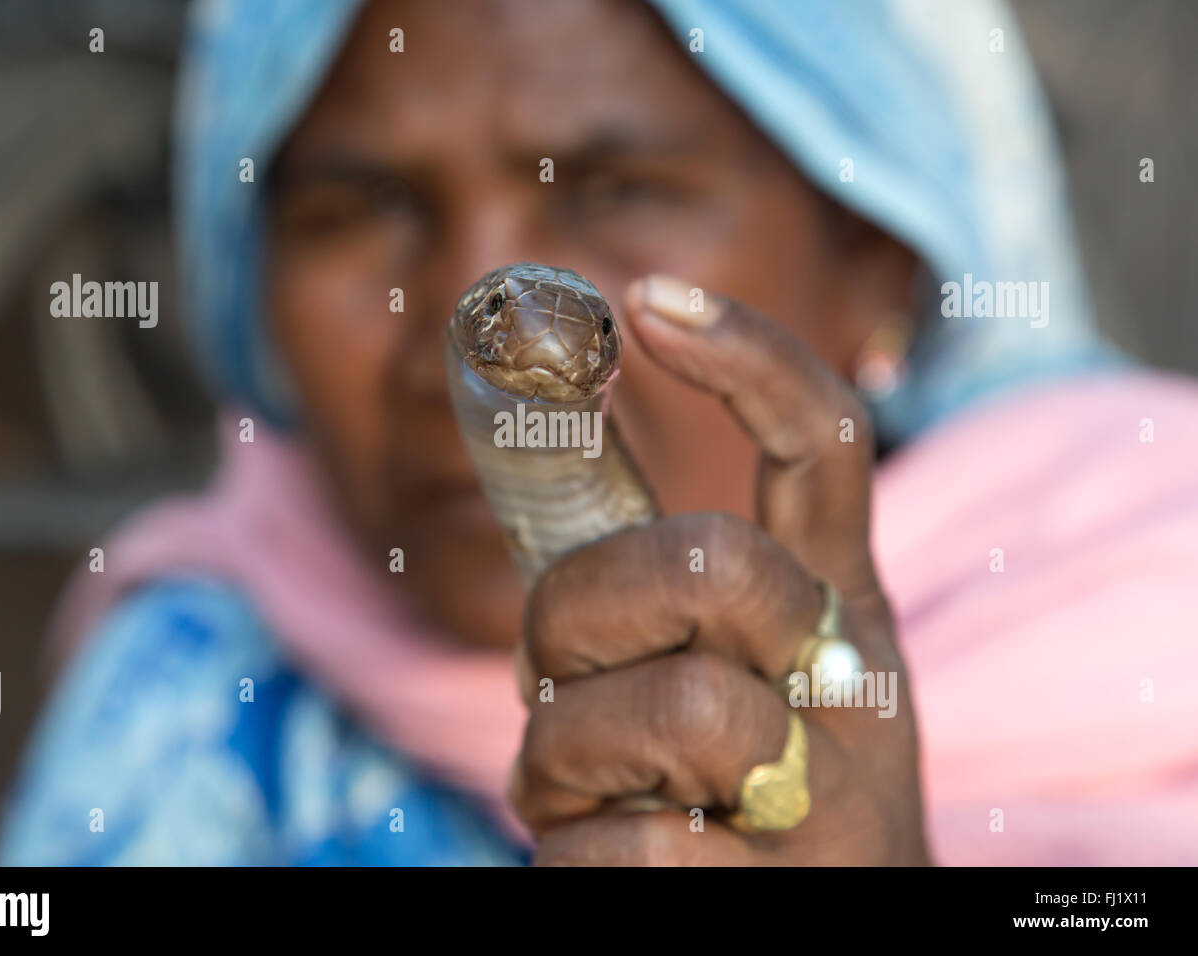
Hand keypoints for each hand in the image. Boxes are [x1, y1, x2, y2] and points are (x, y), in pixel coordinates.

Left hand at [508, 276, 930, 864]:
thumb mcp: (740, 676)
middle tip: (555, 669)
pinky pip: (628, 849)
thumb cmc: (749, 798)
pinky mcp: (782, 892)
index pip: (824, 445)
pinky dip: (575, 855)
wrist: (829, 928)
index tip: (646, 300)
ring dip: (566, 753)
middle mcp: (850, 682)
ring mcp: (831, 796)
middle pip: (711, 561)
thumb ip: (660, 599)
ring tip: (585, 791)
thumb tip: (540, 529)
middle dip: (580, 606)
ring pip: (668, 710)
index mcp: (837, 608)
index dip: (747, 356)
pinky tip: (610, 861)